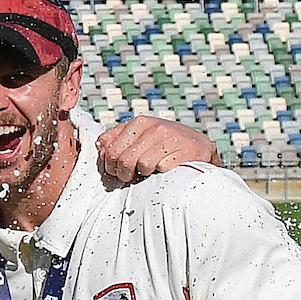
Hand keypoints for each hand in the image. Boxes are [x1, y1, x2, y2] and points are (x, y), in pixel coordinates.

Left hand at [97, 116, 219, 186]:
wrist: (199, 147)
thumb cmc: (163, 145)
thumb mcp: (139, 138)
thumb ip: (116, 141)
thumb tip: (101, 150)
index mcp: (139, 122)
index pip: (111, 149)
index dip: (110, 165)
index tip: (116, 170)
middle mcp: (155, 127)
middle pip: (124, 159)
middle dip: (123, 173)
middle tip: (130, 176)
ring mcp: (171, 137)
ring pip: (142, 165)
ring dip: (143, 174)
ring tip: (148, 171)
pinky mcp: (185, 151)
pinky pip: (161, 168)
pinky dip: (160, 173)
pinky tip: (164, 168)